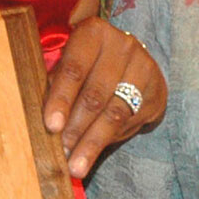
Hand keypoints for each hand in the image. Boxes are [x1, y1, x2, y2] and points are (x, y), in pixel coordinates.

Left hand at [43, 15, 165, 176]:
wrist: (130, 63)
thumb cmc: (88, 65)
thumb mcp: (68, 65)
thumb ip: (55, 87)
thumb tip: (41, 124)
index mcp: (93, 33)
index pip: (74, 69)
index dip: (61, 100)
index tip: (51, 126)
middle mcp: (122, 45)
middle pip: (95, 94)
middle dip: (76, 128)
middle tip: (61, 152)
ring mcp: (143, 67)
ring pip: (114, 112)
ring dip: (92, 142)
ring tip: (76, 165)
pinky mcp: (156, 89)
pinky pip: (130, 121)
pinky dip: (108, 141)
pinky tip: (93, 154)